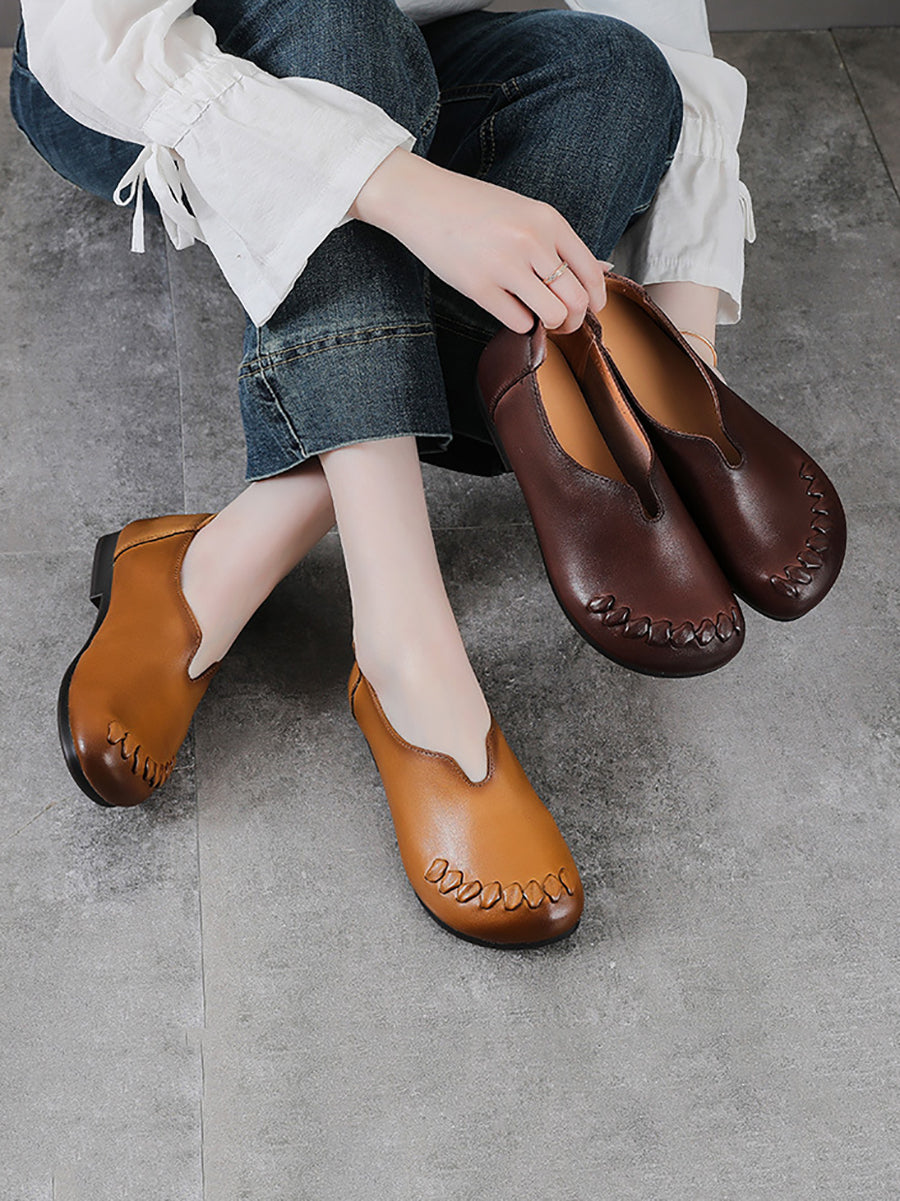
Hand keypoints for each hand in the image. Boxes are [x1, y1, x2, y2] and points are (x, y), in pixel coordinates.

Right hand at [350, 148, 609, 334]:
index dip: (596, 298)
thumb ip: (557, 241)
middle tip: (564, 322)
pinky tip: (510, 309)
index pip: (591, 271)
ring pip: (553, 315)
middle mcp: (532, 242)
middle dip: (575, 319)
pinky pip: (519, 322)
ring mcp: (505, 266)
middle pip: (577, 299)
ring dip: (551, 325)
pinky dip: (520, 323)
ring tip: (540, 319)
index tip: (591, 308)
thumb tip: (599, 272)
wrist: (422, 200)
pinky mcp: (479, 288)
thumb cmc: (474, 207)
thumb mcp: (525, 212)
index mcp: (548, 221)